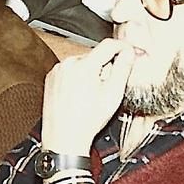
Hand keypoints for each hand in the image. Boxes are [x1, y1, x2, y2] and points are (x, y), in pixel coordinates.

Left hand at [40, 38, 134, 155]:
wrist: (64, 138)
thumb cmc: (88, 121)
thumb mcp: (113, 94)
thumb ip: (123, 69)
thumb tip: (129, 53)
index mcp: (84, 65)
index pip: (108, 45)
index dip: (124, 47)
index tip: (132, 52)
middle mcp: (68, 63)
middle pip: (95, 56)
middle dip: (105, 67)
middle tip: (108, 88)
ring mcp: (58, 70)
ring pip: (82, 63)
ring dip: (91, 72)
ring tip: (91, 95)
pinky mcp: (51, 77)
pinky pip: (70, 71)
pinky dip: (77, 78)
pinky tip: (79, 95)